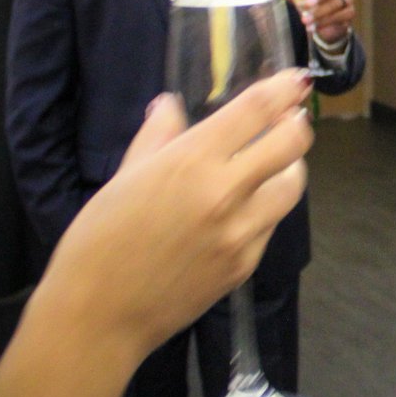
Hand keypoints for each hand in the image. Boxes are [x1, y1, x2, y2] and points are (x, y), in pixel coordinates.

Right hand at [36, 68, 313, 360]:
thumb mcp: (124, 177)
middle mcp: (225, 192)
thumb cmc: (99, 241)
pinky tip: (246, 206)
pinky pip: (271, 224)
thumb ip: (158, 136)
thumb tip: (171, 105)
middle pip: (292, 144)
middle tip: (290, 120)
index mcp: (191, 161)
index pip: (256, 111)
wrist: (99, 316)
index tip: (296, 80)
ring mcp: (241, 231)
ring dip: (289, 168)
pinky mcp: (246, 264)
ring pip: (292, 186)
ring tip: (273, 163)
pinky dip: (266, 207)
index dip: (284, 90)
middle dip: (297, 125)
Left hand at [283, 0, 354, 46]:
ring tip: (305, 20)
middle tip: (306, 5)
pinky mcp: (349, 14)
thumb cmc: (315, 6)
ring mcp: (347, 1)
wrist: (326, 25)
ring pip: (337, 4)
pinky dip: (326, 22)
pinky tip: (315, 27)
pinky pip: (341, 17)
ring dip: (320, 13)